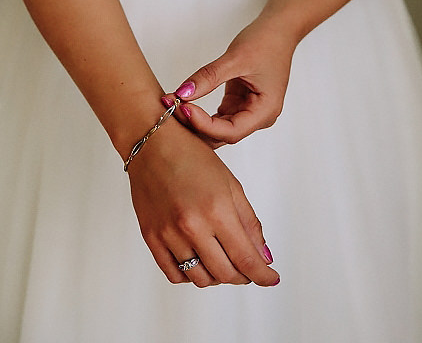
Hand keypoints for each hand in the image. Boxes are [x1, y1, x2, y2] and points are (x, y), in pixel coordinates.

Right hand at [127, 117, 278, 286]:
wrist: (150, 143)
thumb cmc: (190, 157)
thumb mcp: (230, 185)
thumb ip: (249, 223)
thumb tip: (263, 257)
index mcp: (216, 210)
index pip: (246, 260)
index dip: (263, 275)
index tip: (270, 278)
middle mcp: (191, 226)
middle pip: (225, 274)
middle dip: (243, 276)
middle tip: (247, 269)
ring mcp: (168, 234)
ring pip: (200, 279)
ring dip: (217, 277)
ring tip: (221, 262)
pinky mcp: (150, 237)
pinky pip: (173, 274)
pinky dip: (190, 276)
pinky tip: (197, 262)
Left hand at [170, 20, 296, 147]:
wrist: (276, 32)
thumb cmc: (265, 43)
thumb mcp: (235, 59)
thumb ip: (208, 77)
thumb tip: (182, 93)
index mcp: (265, 111)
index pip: (231, 131)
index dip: (204, 124)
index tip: (182, 108)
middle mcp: (257, 117)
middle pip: (222, 135)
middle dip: (195, 125)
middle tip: (169, 107)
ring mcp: (246, 112)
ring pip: (216, 129)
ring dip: (194, 120)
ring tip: (171, 103)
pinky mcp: (236, 105)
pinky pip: (215, 118)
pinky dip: (198, 112)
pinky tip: (181, 102)